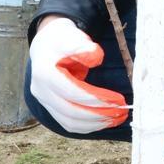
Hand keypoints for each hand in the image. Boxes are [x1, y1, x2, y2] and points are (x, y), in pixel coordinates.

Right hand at [29, 17, 128, 132]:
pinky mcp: (51, 108)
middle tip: (122, 112)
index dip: (96, 99)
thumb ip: (82, 46)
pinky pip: (69, 123)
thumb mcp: (71, 37)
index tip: (118, 100)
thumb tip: (96, 56)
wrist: (45, 46)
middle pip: (71, 112)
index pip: (72, 92)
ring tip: (117, 119)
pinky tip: (105, 121)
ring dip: (95, 124)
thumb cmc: (61, 40)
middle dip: (99, 115)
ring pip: (69, 122)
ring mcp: (44, 102)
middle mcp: (41, 91)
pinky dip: (87, 126)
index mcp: (44, 73)